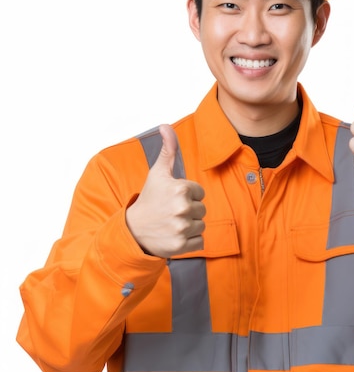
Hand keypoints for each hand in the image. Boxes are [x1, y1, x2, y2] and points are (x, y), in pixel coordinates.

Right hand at [126, 124, 205, 256]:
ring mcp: (181, 228)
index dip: (188, 195)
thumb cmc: (149, 199)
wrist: (133, 230)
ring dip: (190, 226)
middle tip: (171, 212)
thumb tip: (165, 125)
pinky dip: (190, 241)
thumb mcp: (158, 173)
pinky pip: (200, 242)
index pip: (200, 193)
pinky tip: (175, 235)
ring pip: (202, 226)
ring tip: (172, 223)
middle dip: (189, 211)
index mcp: (181, 188)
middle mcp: (182, 208)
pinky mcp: (181, 246)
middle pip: (202, 210)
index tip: (172, 198)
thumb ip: (168, 149)